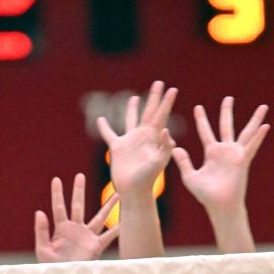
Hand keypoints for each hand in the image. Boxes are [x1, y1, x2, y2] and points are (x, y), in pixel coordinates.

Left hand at [34, 174, 118, 264]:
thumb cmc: (51, 268)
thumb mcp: (43, 250)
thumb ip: (41, 231)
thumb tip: (39, 211)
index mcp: (60, 229)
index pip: (59, 208)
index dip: (57, 194)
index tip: (56, 179)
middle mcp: (75, 229)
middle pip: (77, 205)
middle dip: (78, 191)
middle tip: (80, 175)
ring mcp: (86, 237)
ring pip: (99, 217)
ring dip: (108, 206)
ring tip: (117, 193)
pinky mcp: (96, 246)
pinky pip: (108, 235)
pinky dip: (117, 229)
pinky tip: (125, 221)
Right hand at [97, 81, 177, 195]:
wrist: (133, 191)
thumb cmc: (148, 179)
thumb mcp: (159, 163)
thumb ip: (164, 147)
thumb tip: (165, 130)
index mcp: (154, 138)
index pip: (161, 115)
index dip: (166, 102)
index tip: (173, 89)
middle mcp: (143, 136)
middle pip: (149, 112)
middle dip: (154, 97)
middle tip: (159, 83)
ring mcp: (130, 141)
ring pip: (131, 119)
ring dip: (133, 108)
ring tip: (135, 97)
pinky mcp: (117, 148)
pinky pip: (109, 135)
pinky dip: (104, 127)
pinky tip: (100, 119)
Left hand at [172, 97, 269, 215]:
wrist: (219, 205)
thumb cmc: (205, 194)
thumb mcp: (190, 177)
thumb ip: (183, 162)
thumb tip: (174, 148)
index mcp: (212, 153)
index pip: (205, 131)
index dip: (201, 120)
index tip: (198, 107)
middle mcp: (225, 150)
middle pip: (226, 126)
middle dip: (227, 112)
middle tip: (228, 98)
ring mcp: (236, 154)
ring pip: (246, 132)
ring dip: (255, 119)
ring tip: (263, 106)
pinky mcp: (243, 161)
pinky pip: (252, 146)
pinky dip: (259, 137)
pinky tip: (265, 126)